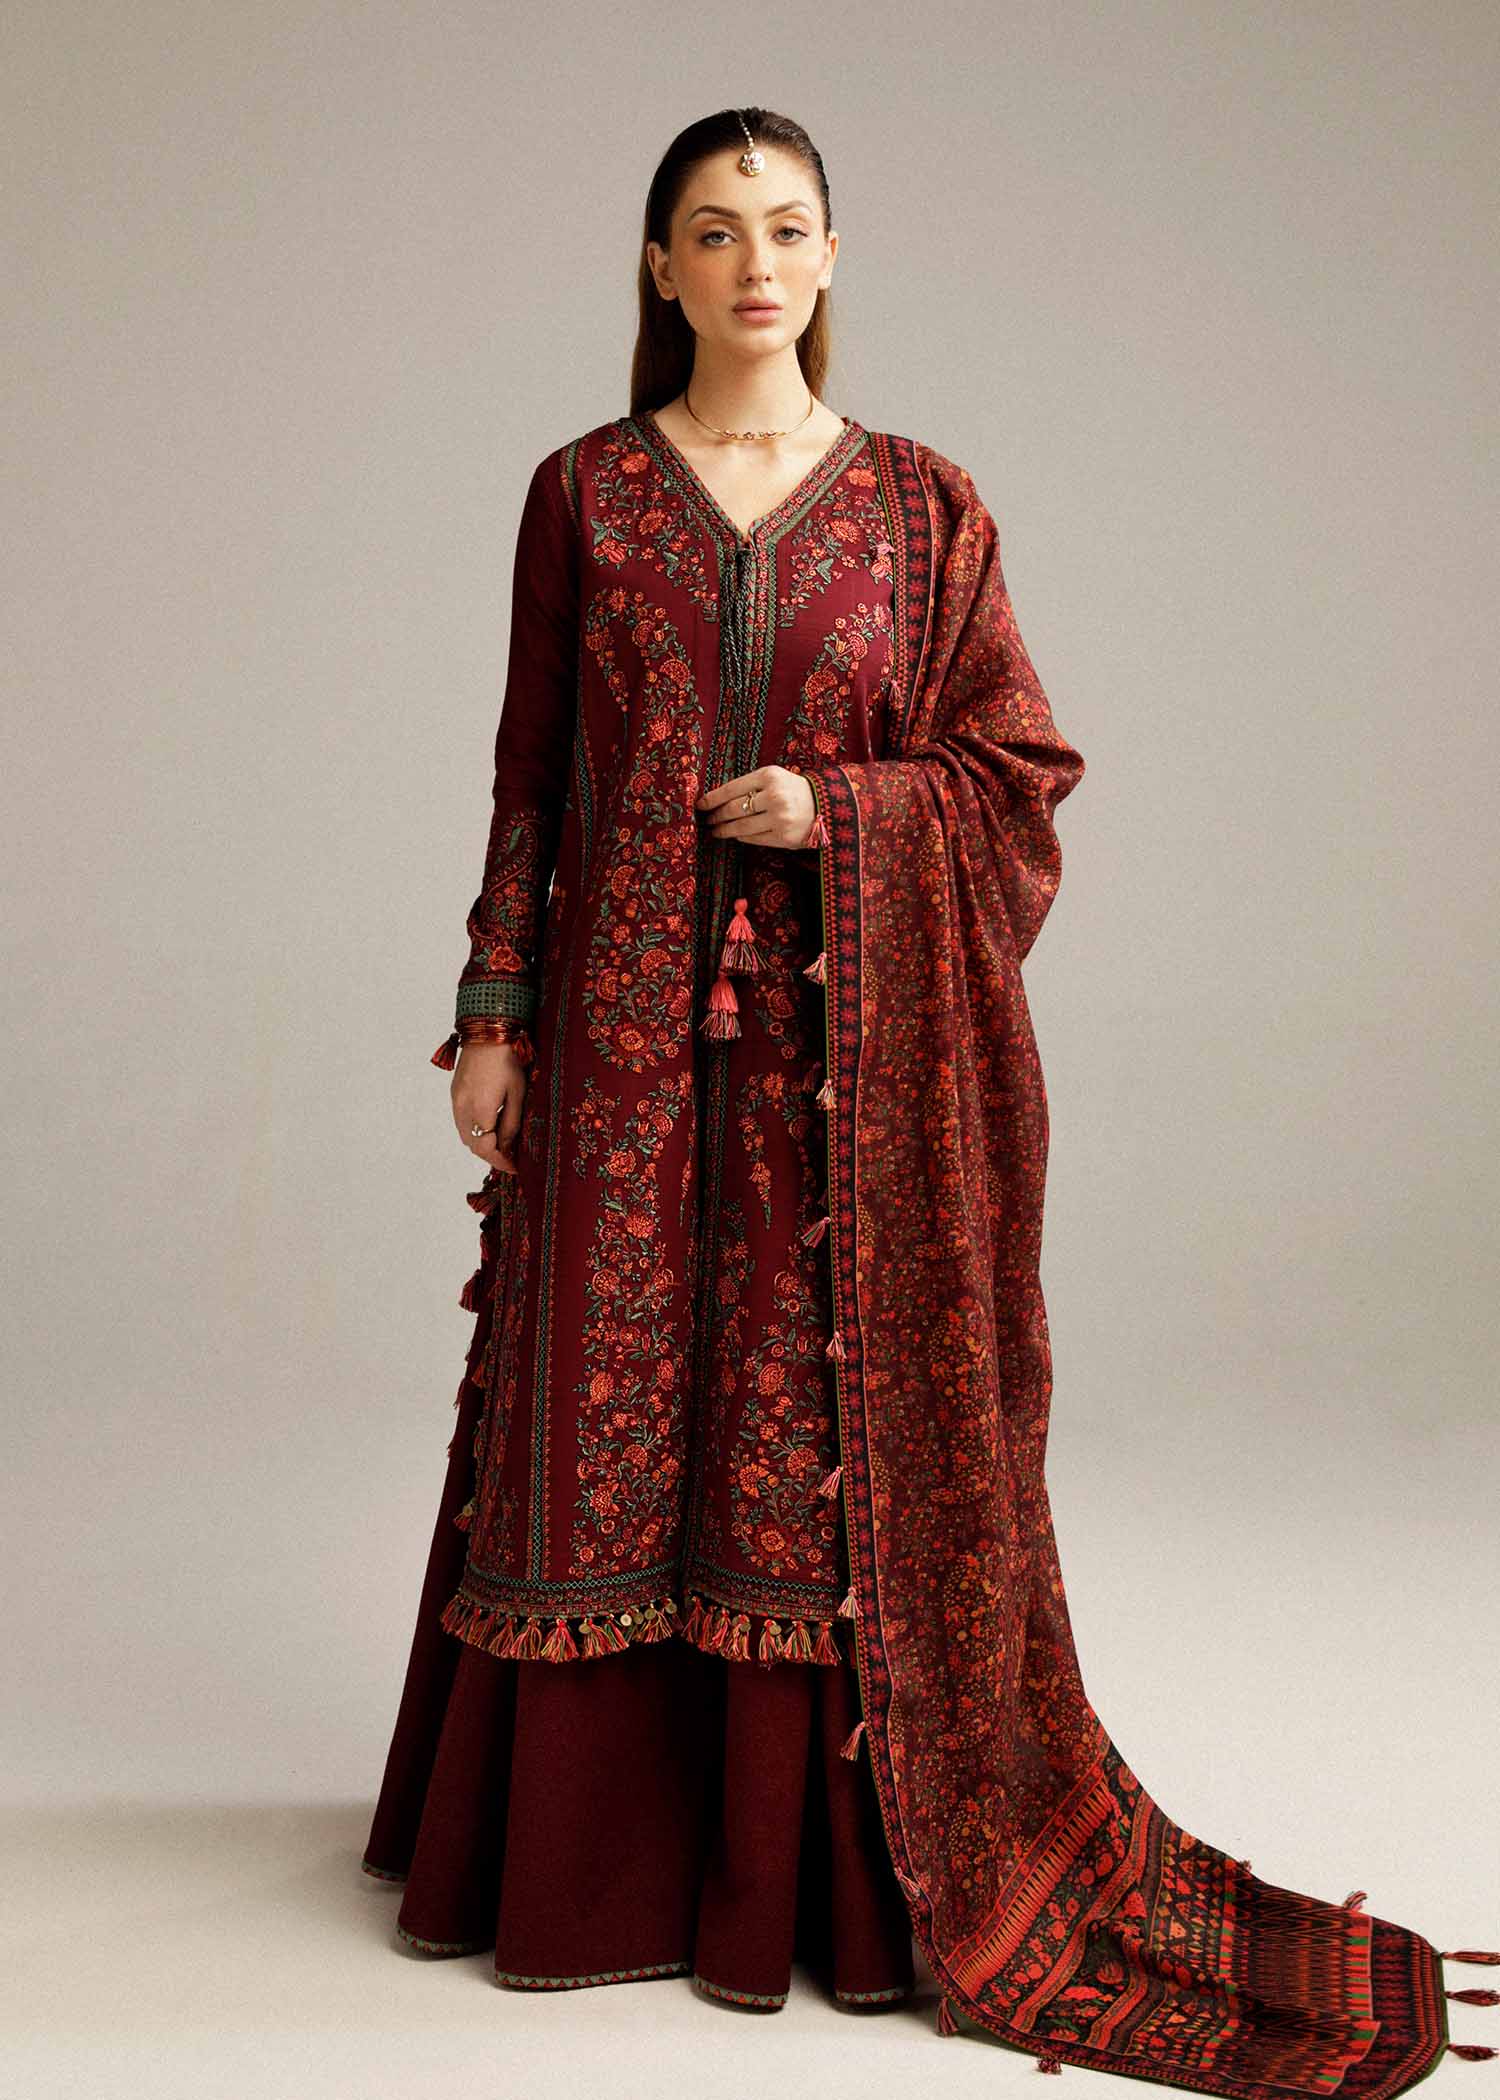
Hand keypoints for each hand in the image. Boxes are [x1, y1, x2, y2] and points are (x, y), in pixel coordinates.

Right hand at [451, 1041, 528, 1175]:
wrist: (487, 1031)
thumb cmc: (507, 1059)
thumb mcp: (518, 1093)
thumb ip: (511, 1123)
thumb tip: (507, 1148)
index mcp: (480, 1109)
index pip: (486, 1149)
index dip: (501, 1162)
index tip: (515, 1168)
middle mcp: (463, 1108)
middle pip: (473, 1145)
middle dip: (491, 1155)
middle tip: (510, 1159)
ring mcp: (456, 1100)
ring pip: (465, 1134)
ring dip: (481, 1143)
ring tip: (502, 1145)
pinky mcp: (454, 1092)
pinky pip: (461, 1121)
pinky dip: (474, 1130)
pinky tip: (489, 1126)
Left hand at [695, 765, 815, 849]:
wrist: (827, 805)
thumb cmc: (793, 789)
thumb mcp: (775, 777)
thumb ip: (750, 784)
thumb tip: (717, 799)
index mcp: (769, 776)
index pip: (731, 788)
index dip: (712, 798)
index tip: (700, 804)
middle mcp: (774, 796)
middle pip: (733, 809)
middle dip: (716, 816)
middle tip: (707, 819)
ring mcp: (779, 818)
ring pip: (741, 826)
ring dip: (724, 830)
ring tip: (715, 830)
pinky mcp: (783, 837)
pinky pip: (754, 838)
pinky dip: (741, 837)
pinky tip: (735, 835)